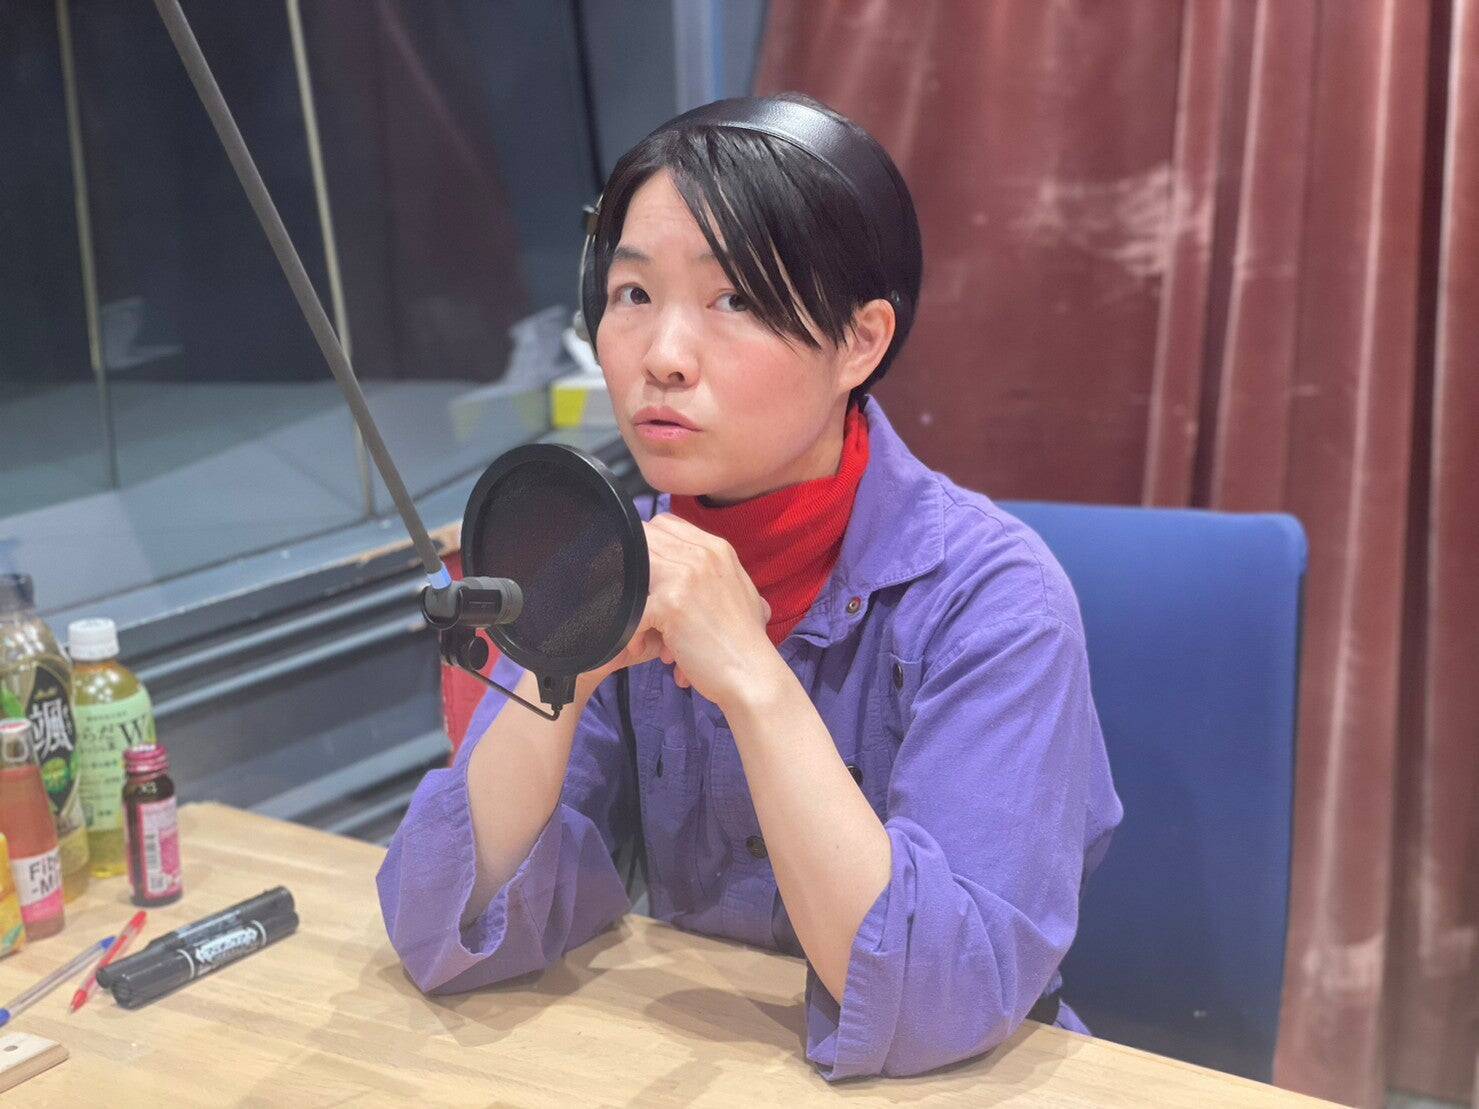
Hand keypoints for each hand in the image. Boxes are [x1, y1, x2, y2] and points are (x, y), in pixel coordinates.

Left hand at [585, 514, 772, 708]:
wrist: (753, 675)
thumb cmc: (744, 642)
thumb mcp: (738, 592)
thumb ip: (712, 572)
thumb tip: (681, 568)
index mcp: (717, 548)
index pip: (665, 524)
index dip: (648, 547)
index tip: (646, 576)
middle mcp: (702, 554)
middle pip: (645, 540)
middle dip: (634, 571)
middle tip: (636, 602)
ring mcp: (686, 576)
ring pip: (633, 570)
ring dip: (629, 598)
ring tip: (640, 628)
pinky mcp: (672, 603)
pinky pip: (631, 609)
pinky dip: (630, 631)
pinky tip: (640, 649)